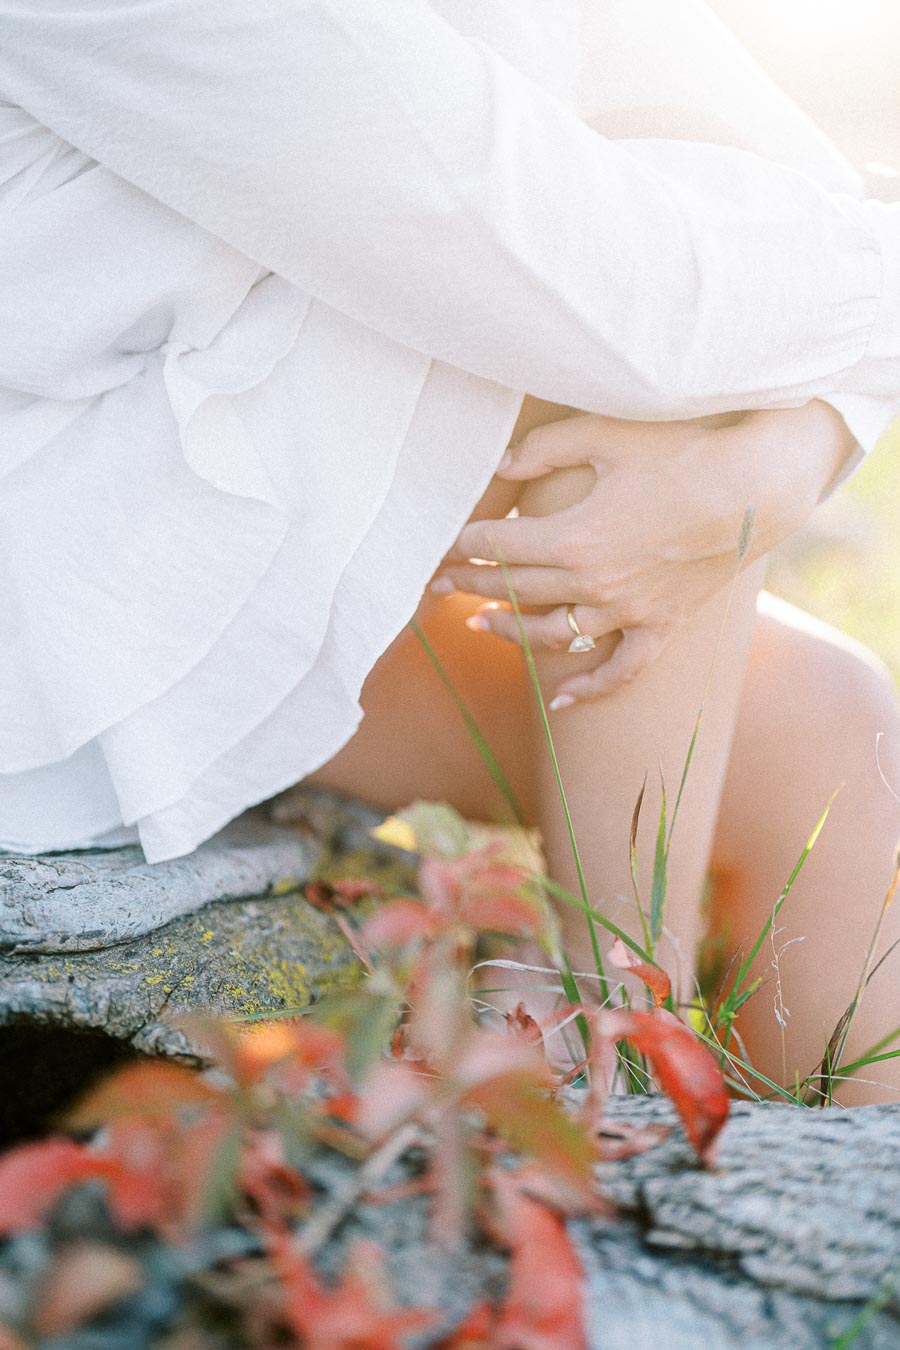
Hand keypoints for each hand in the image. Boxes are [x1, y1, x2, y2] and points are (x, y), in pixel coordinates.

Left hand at [434, 403, 856, 702]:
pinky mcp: (659, 626)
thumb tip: (503, 466)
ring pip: (553, 633)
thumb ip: (546, 449)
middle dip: (472, 584)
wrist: (757, 488)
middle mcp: (593, 583)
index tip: (443, 544)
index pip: (499, 545)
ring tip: (479, 624)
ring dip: (510, 630)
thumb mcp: (606, 435)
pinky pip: (619, 672)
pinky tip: (560, 703)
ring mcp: (627, 611)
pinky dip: (589, 690)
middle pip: (516, 589)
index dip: (465, 544)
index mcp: (573, 536)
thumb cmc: (682, 451)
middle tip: (440, 584)